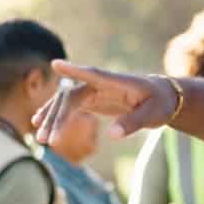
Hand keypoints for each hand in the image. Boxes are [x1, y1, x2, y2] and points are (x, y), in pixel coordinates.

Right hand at [32, 60, 179, 144]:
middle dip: (57, 116)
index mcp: (117, 82)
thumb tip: (112, 135)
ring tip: (41, 139)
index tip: (56, 64)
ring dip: (53, 119)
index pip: (94, 74)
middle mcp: (101, 83)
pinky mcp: (93, 99)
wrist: (163, 98)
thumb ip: (133, 122)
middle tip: (47, 139)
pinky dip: (57, 116)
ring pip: (67, 102)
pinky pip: (70, 107)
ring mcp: (95, 90)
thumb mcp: (154, 114)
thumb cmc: (160, 103)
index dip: (75, 70)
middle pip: (72, 96)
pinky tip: (42, 127)